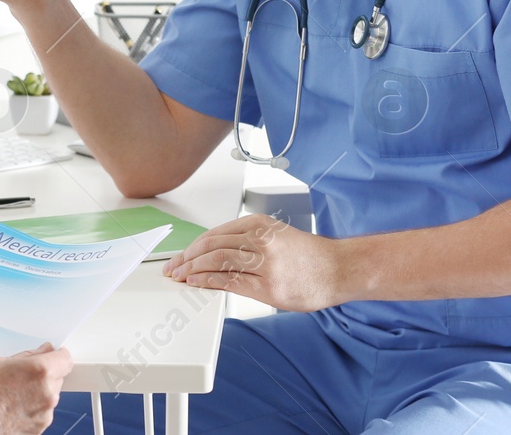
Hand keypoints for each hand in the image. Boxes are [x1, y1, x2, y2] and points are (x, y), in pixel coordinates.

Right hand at [0, 343, 71, 433]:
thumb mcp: (1, 362)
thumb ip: (29, 356)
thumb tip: (45, 351)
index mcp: (41, 371)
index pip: (65, 359)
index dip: (57, 357)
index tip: (51, 357)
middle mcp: (47, 393)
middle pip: (57, 378)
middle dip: (44, 376)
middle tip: (21, 378)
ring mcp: (44, 414)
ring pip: (49, 398)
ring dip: (38, 395)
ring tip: (13, 396)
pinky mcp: (38, 429)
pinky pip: (41, 414)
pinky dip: (32, 411)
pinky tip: (13, 409)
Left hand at [163, 214, 347, 311]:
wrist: (338, 269)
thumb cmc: (308, 256)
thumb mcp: (276, 236)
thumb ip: (247, 242)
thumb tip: (213, 256)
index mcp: (260, 224)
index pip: (215, 234)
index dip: (192, 247)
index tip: (180, 256)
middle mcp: (260, 239)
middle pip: (211, 246)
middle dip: (186, 258)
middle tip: (172, 268)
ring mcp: (264, 263)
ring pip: (217, 261)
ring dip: (192, 270)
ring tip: (180, 277)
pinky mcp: (269, 286)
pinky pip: (230, 281)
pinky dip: (208, 281)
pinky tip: (196, 283)